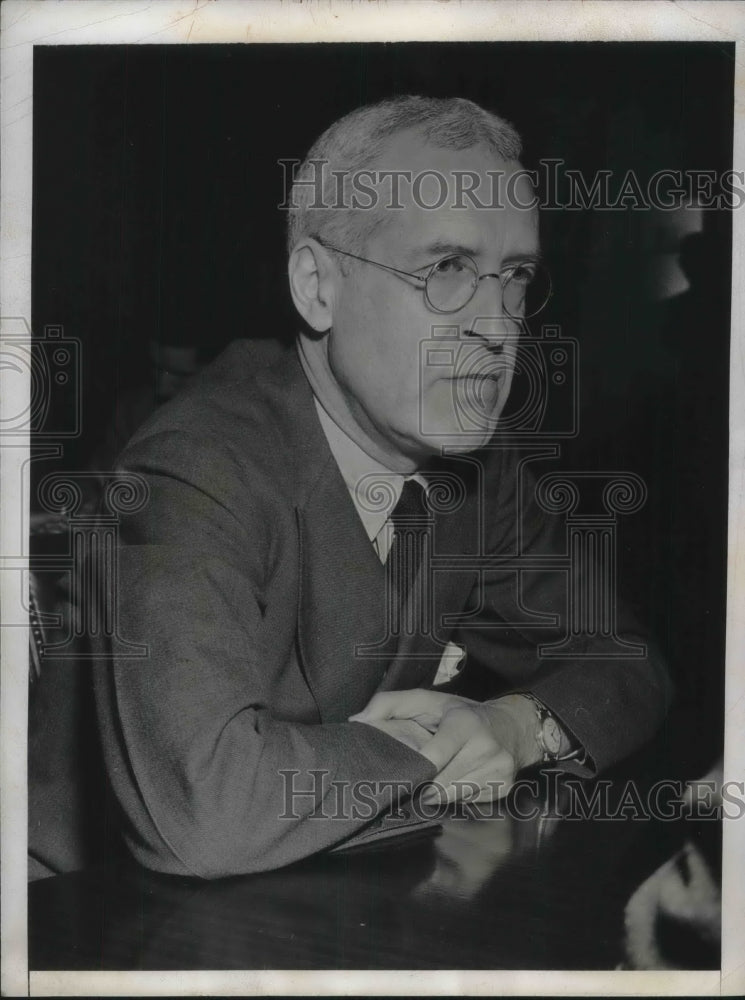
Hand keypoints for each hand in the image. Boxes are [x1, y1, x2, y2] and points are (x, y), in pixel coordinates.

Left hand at [351, 690, 540, 804]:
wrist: (512, 727)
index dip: (418, 768)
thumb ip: (389, 705)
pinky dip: (455, 795)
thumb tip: (357, 721)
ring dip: (438, 792)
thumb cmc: (459, 713)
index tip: (404, 773)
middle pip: (441, 782)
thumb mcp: (427, 701)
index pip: (436, 755)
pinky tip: (455, 781)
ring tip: (433, 779)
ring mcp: (498, 769)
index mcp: (465, 723)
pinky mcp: (503, 787)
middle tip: (413, 779)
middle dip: (424, 783)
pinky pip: (467, 801)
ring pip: (452, 795)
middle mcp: (486, 746)